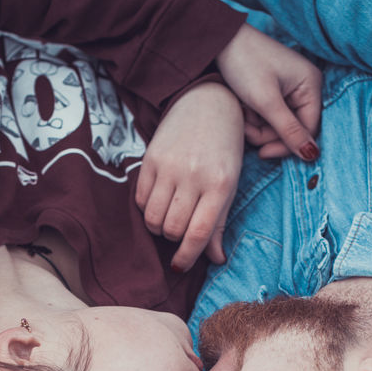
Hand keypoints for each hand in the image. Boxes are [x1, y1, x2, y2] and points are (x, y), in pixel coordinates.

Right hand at [136, 82, 243, 271]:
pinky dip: (148, 208)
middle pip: (172, 229)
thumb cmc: (224, 150)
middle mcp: (193, 176)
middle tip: (181, 229)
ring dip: (159, 226)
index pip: (198, 233)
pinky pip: (141, 199)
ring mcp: (169, 166)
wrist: (207, 103)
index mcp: (220, 185)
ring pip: (153, 218)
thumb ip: (220, 223)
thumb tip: (215, 259)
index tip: (180, 267)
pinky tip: (160, 200)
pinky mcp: (150, 158)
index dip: (187, 258)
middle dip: (174, 238)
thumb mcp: (230, 185)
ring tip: (170, 215)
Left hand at [216, 24, 321, 161]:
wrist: (221, 40)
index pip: (308, 129)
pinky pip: (269, 115)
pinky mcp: (275, 90)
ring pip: (277, 125)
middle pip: (292, 129)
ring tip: (241, 112)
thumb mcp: (266, 101)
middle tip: (244, 127)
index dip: (287, 145)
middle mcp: (305, 87)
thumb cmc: (245, 63)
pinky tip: (242, 107)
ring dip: (257, 126)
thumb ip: (289, 130)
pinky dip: (254, 116)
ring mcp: (291, 88)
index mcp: (311, 85)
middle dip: (266, 132)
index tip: (263, 153)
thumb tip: (312, 156)